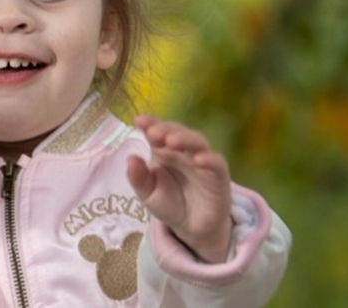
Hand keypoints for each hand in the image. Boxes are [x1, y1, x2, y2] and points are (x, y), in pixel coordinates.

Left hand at [127, 115, 232, 262]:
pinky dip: (209, 159)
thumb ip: (138, 178)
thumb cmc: (169, 203)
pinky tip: (198, 160)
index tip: (138, 121)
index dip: (150, 123)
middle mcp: (183, 151)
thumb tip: (130, 158)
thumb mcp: (148, 193)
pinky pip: (217, 164)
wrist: (192, 227)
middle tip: (153, 132)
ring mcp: (202, 161)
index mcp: (163, 151)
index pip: (157, 131)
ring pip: (198, 142)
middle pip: (177, 132)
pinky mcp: (218, 176)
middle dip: (165, 129)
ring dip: (185, 139)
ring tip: (171, 141)